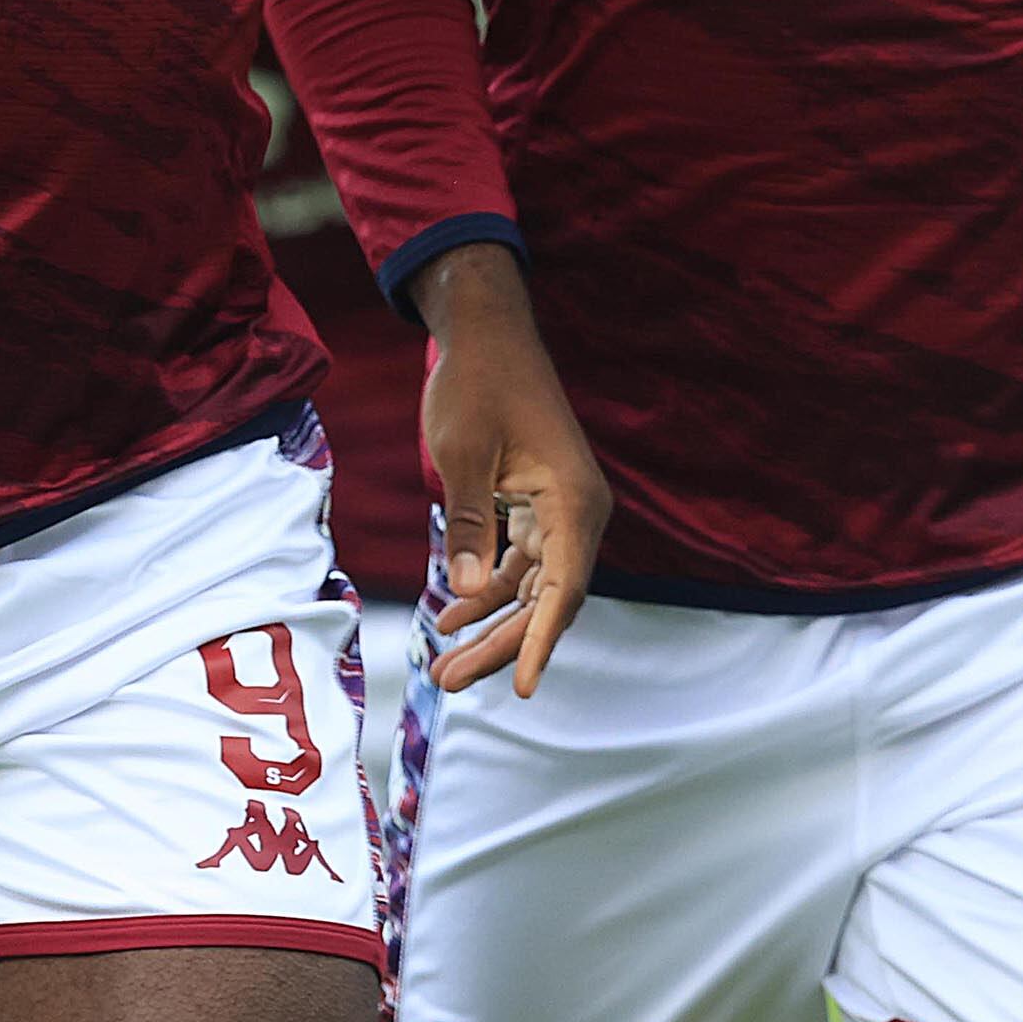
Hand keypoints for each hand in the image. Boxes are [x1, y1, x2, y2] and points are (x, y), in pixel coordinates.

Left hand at [413, 245, 607, 694]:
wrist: (486, 333)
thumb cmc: (476, 385)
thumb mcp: (461, 456)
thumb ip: (468, 526)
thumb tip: (464, 593)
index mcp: (572, 501)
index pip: (562, 590)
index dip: (538, 643)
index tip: (520, 687)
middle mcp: (576, 512)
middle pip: (546, 600)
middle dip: (500, 644)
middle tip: (450, 681)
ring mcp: (558, 510)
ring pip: (531, 588)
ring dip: (491, 624)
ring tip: (445, 665)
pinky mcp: (536, 506)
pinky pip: (518, 564)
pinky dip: (486, 589)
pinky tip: (450, 617)